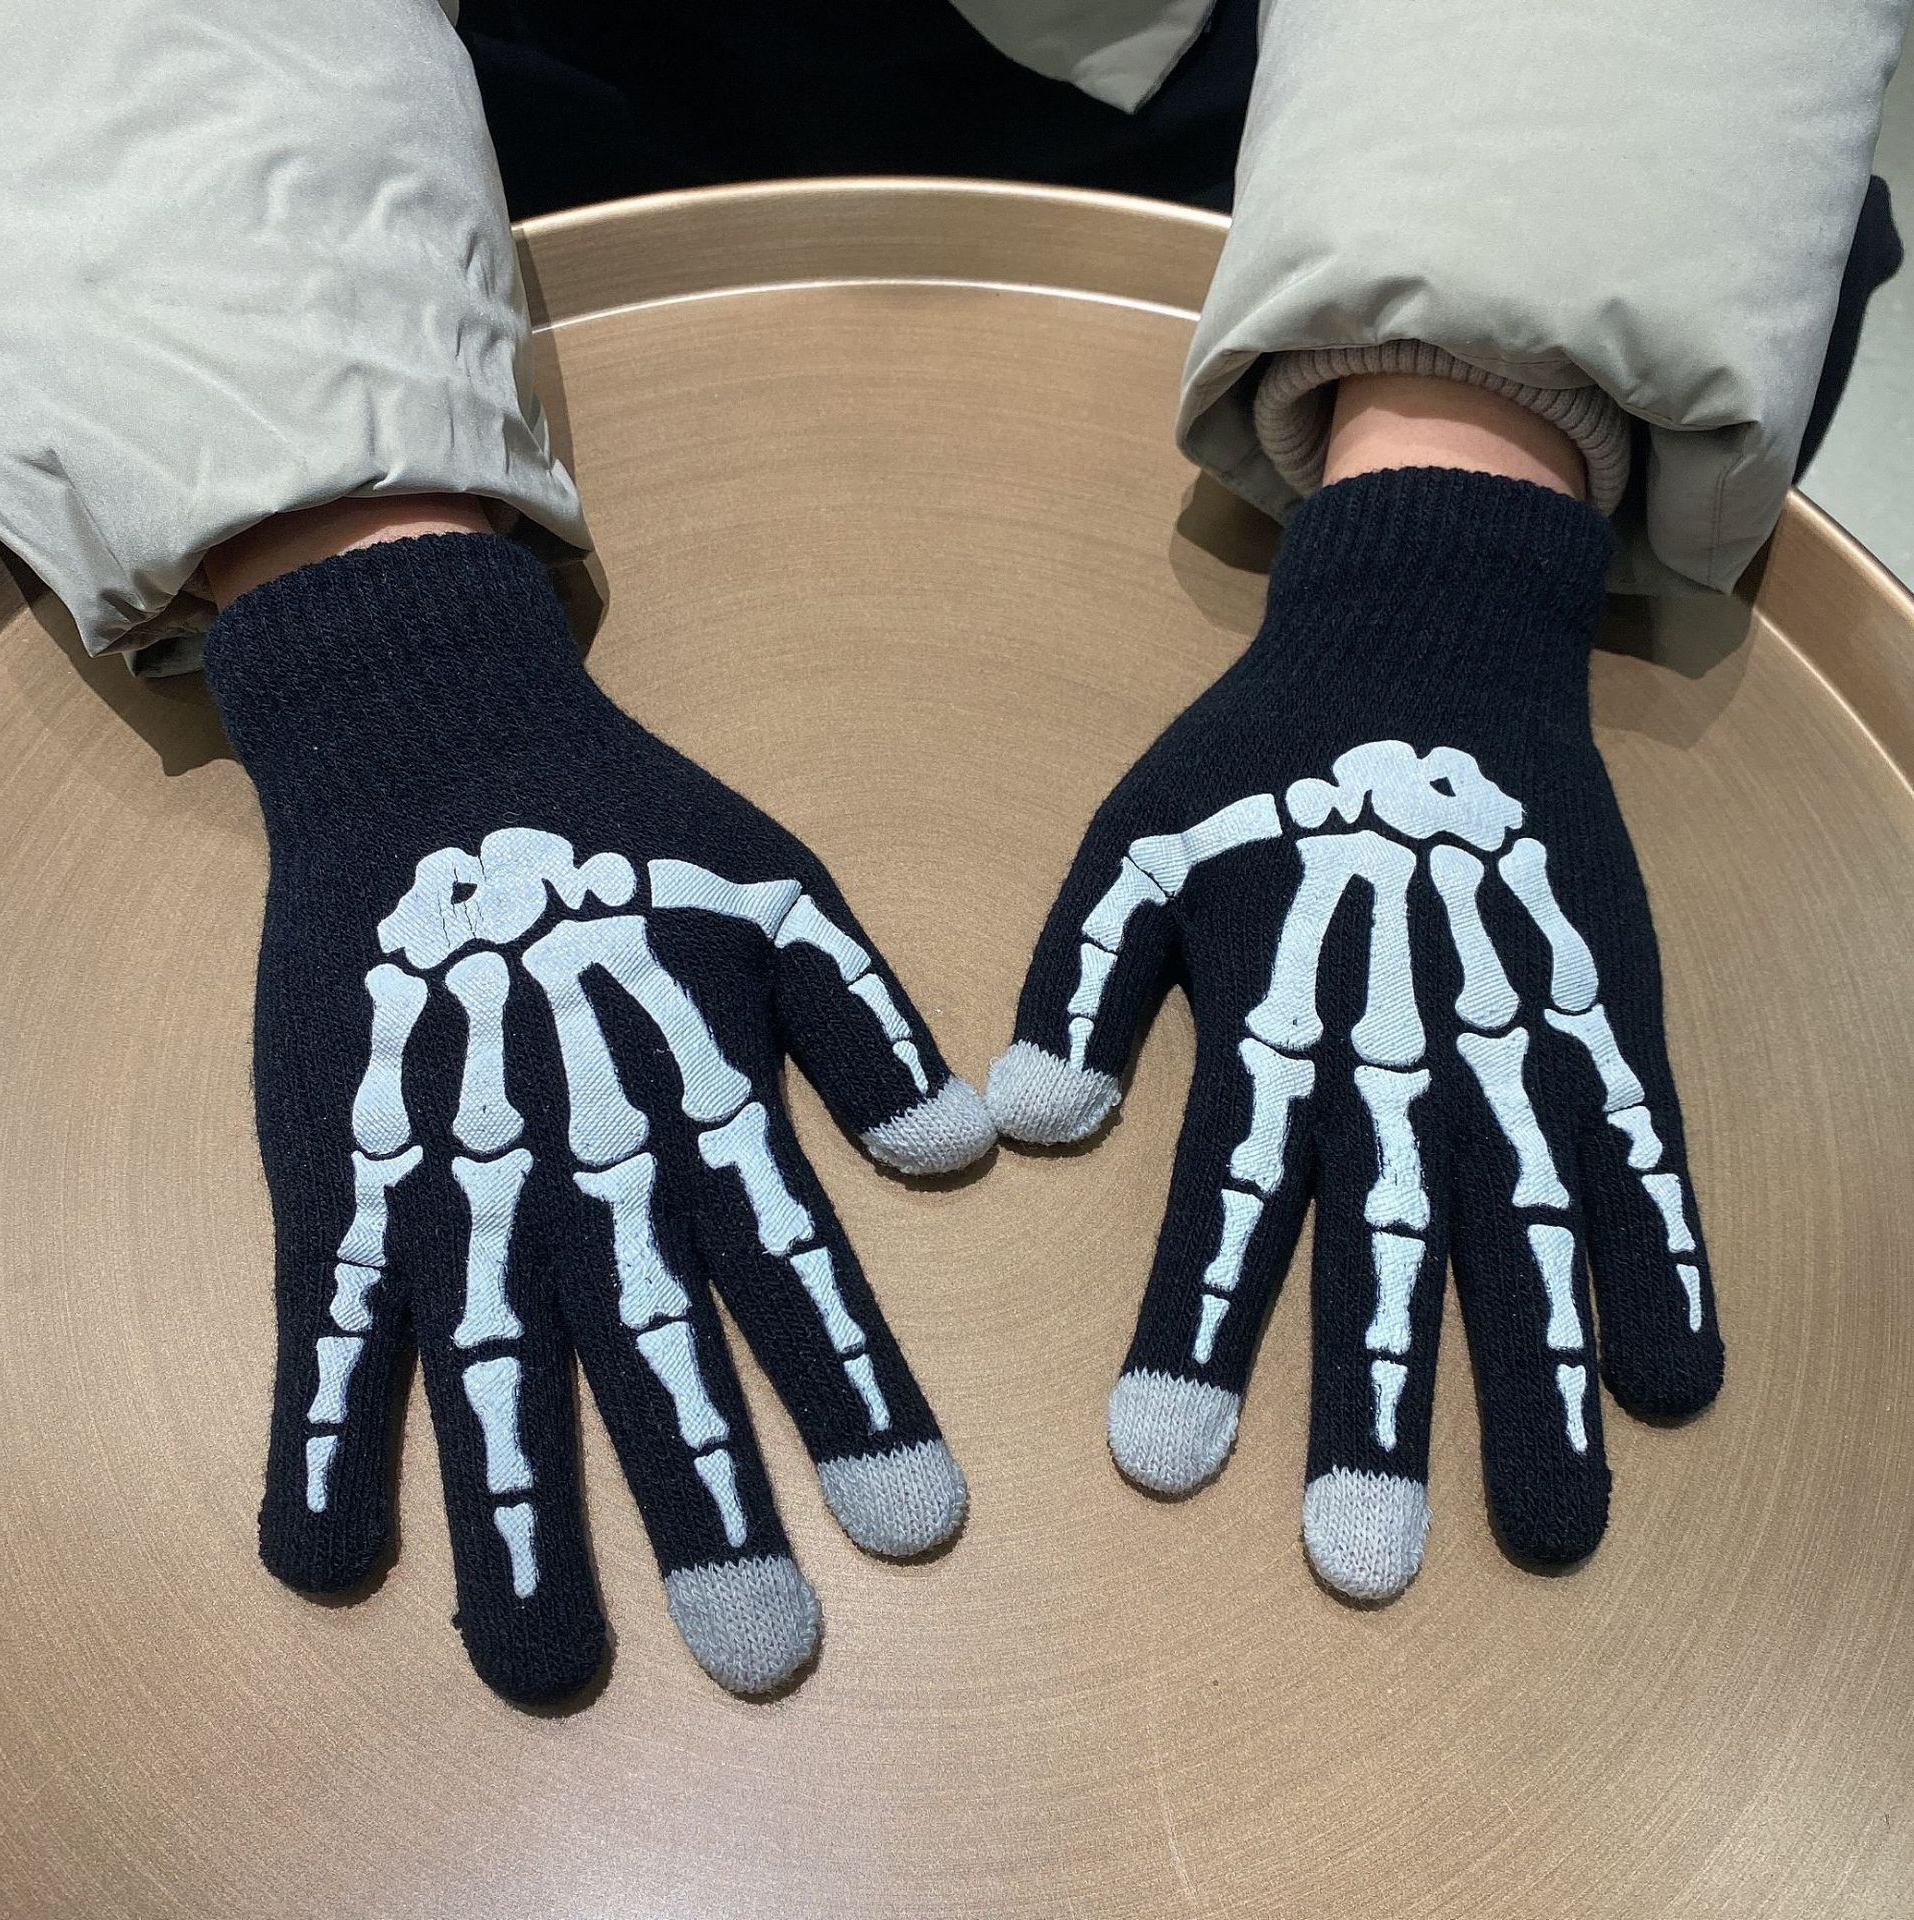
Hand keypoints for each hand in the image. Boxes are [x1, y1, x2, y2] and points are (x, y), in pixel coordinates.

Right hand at [206, 534, 992, 1700]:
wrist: (435, 747)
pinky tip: (329, 1561)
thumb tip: (970, 1153)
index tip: (916, 1527)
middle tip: (762, 1654)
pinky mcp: (341, 1168)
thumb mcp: (783, 893)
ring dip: (521, 1521)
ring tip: (548, 1671)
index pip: (795, 1269)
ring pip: (493, 1367)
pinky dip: (326, 1435)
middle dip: (710, 1505)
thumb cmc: (627, 831)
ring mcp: (450, 1167)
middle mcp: (582, 1155)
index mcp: (703, 1093)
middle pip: (652, 1350)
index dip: (857, 1397)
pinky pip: (332, 1319)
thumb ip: (869, 1025)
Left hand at [988, 471, 1722, 1597]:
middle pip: (1388, 1244)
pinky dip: (1664, 1259)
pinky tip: (1678, 1381)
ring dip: (1540, 1380)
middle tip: (1367, 1564)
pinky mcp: (1600, 1011)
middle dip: (1377, 1406)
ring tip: (1551, 1528)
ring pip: (1528, 1223)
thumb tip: (1027, 1123)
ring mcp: (1517, 1030)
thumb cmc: (1258, 768)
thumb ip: (1079, 980)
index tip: (1164, 1464)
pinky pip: (1638, 1149)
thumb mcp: (1130, 845)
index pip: (1225, 1196)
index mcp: (1272, 1010)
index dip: (1195, 1328)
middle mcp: (1399, 1041)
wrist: (1424, 644)